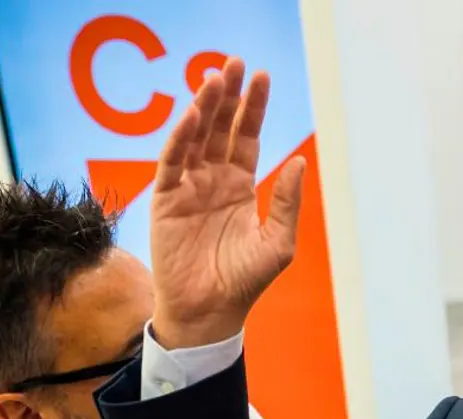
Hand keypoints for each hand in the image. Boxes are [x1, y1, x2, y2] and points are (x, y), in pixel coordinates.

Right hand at [149, 56, 304, 349]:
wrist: (209, 312)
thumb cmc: (244, 282)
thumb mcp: (277, 242)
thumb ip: (287, 202)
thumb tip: (297, 160)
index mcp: (239, 186)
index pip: (246, 136)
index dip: (253, 107)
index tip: (261, 77)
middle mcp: (212, 180)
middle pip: (220, 128)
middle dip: (227, 96)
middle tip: (233, 63)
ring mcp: (187, 188)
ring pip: (195, 138)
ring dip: (203, 108)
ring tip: (213, 78)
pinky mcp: (165, 200)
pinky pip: (172, 162)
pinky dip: (181, 138)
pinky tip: (193, 116)